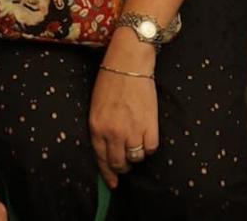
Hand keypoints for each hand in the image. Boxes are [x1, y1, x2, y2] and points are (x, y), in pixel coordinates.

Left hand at [89, 63, 158, 188]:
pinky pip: (151, 148)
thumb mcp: (96, 107)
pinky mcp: (149, 125)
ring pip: (136, 157)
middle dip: (123, 166)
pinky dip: (149, 145)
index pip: (101, 159)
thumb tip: (109, 151)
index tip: (113, 183)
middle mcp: (113, 133)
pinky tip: (147, 135)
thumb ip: (101, 130)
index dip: (108, 174)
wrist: (128, 63)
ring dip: (137, 154)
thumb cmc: (110, 82)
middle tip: (127, 161)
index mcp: (97, 127)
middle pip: (119, 163)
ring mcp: (132, 130)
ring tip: (137, 142)